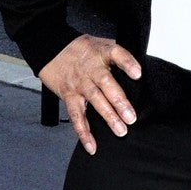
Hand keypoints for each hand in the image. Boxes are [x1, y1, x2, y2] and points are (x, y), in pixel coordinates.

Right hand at [39, 34, 141, 154]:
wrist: (50, 47)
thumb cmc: (81, 49)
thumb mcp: (101, 44)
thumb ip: (119, 56)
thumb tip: (140, 72)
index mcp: (102, 53)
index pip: (117, 54)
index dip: (128, 63)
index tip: (137, 73)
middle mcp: (91, 68)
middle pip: (107, 83)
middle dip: (119, 101)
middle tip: (131, 117)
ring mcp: (80, 83)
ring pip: (94, 100)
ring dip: (107, 116)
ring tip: (120, 130)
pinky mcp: (69, 95)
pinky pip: (76, 115)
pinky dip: (83, 132)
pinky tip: (92, 145)